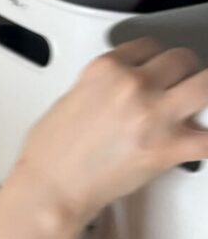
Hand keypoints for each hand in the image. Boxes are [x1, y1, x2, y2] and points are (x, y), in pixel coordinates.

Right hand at [13, 37, 207, 222]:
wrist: (48, 192)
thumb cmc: (48, 158)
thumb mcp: (66, 103)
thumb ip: (98, 89)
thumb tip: (113, 93)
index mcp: (105, 70)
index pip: (146, 46)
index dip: (151, 60)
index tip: (152, 69)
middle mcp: (132, 86)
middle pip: (181, 60)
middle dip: (179, 73)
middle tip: (175, 87)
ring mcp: (153, 115)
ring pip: (206, 85)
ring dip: (202, 94)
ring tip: (194, 106)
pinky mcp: (166, 148)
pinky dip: (206, 140)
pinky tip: (199, 141)